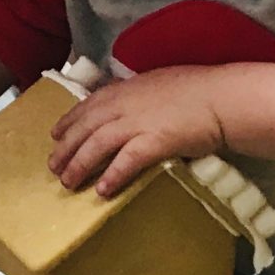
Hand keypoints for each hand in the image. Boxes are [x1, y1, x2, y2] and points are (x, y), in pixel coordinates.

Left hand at [47, 66, 225, 197]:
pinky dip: (112, 176)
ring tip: (68, 182)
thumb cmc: (196, 89)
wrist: (222, 98)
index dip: (68, 122)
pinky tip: (102, 191)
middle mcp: (124, 105)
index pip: (87, 106)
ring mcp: (137, 123)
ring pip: (96, 145)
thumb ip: (136, 93)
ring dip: (79, 165)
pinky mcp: (153, 142)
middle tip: (53, 167)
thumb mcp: (156, 82)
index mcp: (124, 89)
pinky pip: (125, 162)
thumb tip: (126, 103)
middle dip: (65, 148)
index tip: (55, 135)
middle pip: (85, 128)